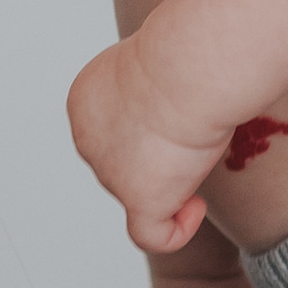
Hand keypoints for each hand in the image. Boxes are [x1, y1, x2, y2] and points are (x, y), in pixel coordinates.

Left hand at [66, 32, 228, 254]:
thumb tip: (175, 103)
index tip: (178, 113)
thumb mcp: (157, 64)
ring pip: (140, 193)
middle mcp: (88, 138)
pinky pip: (151, 234)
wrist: (188, 67)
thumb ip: (154, 89)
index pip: (114, 130)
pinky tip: (195, 205)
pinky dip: (176, 228)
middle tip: (193, 132)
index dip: (147, 129)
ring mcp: (108, 173)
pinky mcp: (138, 199)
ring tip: (200, 155)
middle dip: (158, 155)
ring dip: (172, 182)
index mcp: (86, 100)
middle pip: (124, 163)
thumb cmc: (184, 53)